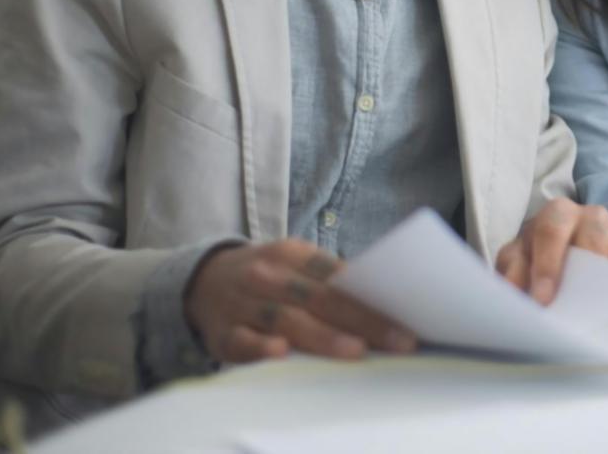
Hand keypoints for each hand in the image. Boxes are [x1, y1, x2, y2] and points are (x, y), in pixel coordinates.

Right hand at [184, 238, 416, 363]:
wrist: (202, 280)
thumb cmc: (268, 278)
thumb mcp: (294, 265)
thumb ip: (330, 280)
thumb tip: (384, 301)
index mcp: (291, 254)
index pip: (338, 276)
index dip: (372, 297)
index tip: (406, 318)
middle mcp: (268, 275)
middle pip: (321, 299)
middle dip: (363, 320)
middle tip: (398, 341)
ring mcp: (243, 304)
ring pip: (286, 320)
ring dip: (323, 335)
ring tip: (356, 350)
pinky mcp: (222, 333)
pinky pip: (241, 341)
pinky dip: (260, 347)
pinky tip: (281, 353)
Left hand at [495, 197, 607, 303]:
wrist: (558, 250)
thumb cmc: (536, 255)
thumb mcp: (516, 259)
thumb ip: (512, 272)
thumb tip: (513, 293)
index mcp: (558, 214)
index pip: (552, 231)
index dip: (548, 265)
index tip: (543, 300)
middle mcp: (592, 218)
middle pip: (595, 233)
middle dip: (587, 266)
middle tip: (580, 302)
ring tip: (607, 311)